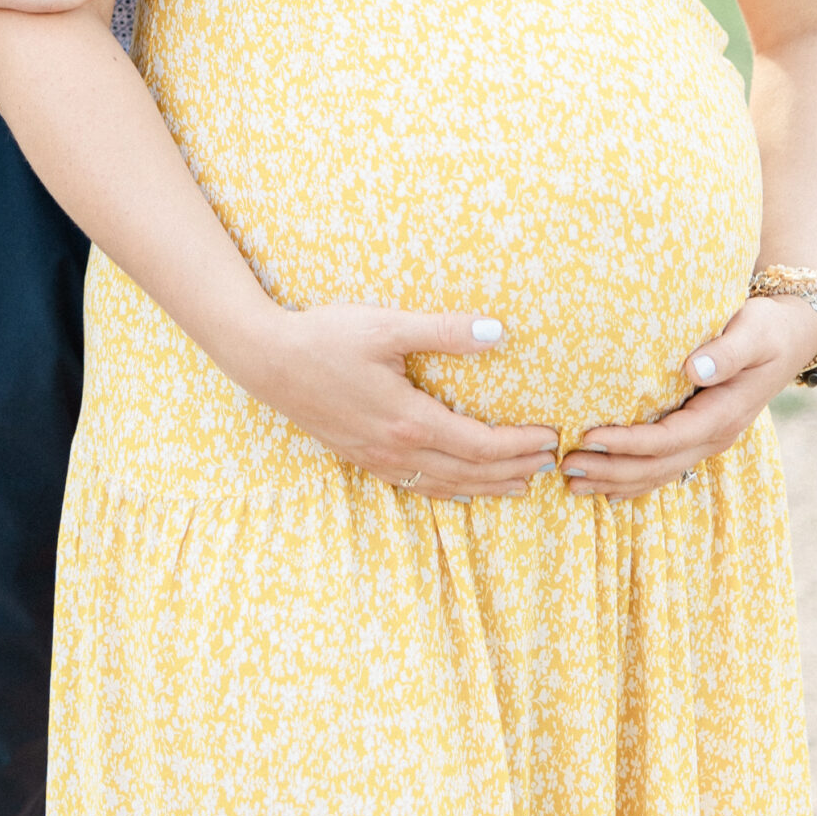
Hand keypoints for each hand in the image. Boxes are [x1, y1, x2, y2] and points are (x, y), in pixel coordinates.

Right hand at [240, 306, 559, 498]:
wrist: (266, 359)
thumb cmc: (326, 336)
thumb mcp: (387, 325)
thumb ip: (443, 331)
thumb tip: (498, 332)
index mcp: (410, 419)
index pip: (481, 445)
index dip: (520, 446)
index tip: (550, 437)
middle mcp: (397, 449)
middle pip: (470, 473)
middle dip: (514, 471)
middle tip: (550, 465)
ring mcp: (377, 458)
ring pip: (445, 486)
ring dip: (487, 487)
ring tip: (519, 485)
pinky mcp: (361, 456)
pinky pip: (416, 485)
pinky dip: (449, 490)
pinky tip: (460, 487)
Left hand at [558, 294, 816, 499]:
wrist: (792, 337)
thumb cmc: (768, 328)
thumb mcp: (754, 331)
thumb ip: (727, 351)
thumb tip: (694, 369)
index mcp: (724, 413)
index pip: (668, 438)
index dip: (628, 443)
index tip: (589, 437)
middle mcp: (716, 435)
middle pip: (658, 465)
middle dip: (612, 470)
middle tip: (566, 467)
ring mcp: (709, 440)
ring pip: (659, 473)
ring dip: (616, 480)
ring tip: (573, 482)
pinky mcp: (701, 435)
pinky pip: (666, 466)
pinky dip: (634, 479)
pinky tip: (606, 485)